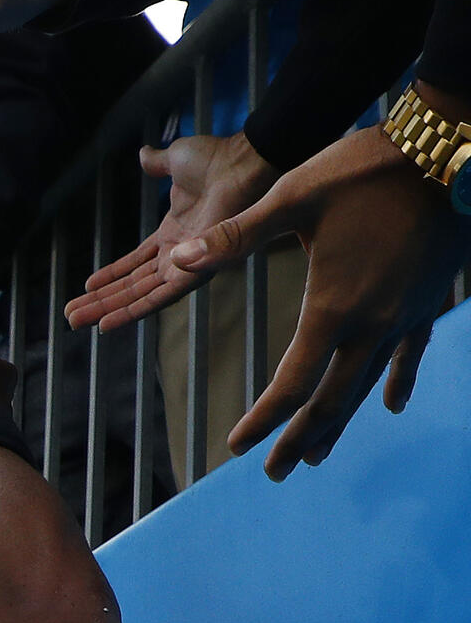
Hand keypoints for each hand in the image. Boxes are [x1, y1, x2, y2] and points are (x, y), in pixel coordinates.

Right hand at [66, 133, 278, 330]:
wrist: (241, 162)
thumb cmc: (217, 160)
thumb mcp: (175, 160)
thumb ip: (157, 164)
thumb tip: (144, 154)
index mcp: (173, 233)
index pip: (136, 263)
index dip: (111, 275)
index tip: (87, 287)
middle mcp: (178, 254)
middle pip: (132, 286)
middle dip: (101, 301)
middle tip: (71, 317)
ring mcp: (186, 264)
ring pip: (140, 296)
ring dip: (107, 311)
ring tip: (76, 322)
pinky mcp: (195, 271)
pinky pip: (160, 298)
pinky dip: (133, 312)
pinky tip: (108, 322)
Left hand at [157, 126, 467, 479]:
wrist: (448, 149)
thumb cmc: (365, 169)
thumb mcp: (292, 197)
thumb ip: (235, 236)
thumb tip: (178, 261)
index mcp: (333, 307)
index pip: (293, 383)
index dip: (265, 419)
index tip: (238, 446)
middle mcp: (372, 324)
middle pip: (332, 399)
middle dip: (302, 439)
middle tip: (277, 473)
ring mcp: (405, 317)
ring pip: (368, 386)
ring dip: (340, 422)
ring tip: (317, 455)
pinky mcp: (429, 301)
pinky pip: (410, 355)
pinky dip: (396, 383)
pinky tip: (392, 406)